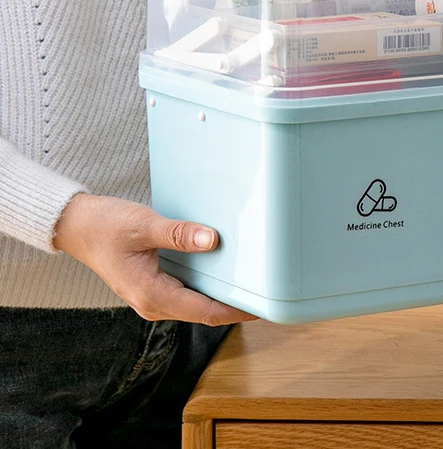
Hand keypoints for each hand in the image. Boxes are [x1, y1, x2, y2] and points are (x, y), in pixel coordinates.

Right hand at [53, 193, 256, 325]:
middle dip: (235, 305)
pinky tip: (224, 269)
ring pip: (197, 302)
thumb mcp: (144, 225)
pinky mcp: (155, 285)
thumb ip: (179, 234)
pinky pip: (188, 290)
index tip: (263, 307)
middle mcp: (154, 303)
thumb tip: (212, 240)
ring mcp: (154, 296)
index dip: (237, 311)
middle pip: (205, 311)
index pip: (205, 312)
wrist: (78, 226)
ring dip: (222, 295)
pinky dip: (208, 284)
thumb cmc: (105, 226)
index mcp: (152, 295)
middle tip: (268, 292)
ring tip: (252, 281)